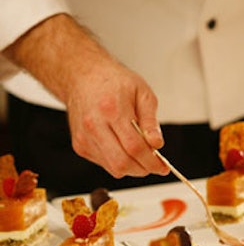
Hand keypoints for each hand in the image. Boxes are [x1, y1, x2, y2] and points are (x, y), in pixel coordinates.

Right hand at [3, 14, 169, 178]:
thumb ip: (150, 120)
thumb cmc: (113, 81)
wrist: (82, 77)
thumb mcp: (142, 92)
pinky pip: (104, 164)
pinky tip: (123, 147)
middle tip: (155, 165)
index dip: (152, 161)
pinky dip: (119, 162)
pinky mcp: (79, 145)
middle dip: (143, 169)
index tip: (163, 167)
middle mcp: (95, 125)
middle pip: (122, 163)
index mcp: (112, 109)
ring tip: (141, 154)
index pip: (135, 147)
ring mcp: (84, 137)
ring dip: (132, 167)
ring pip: (113, 168)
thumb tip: (157, 144)